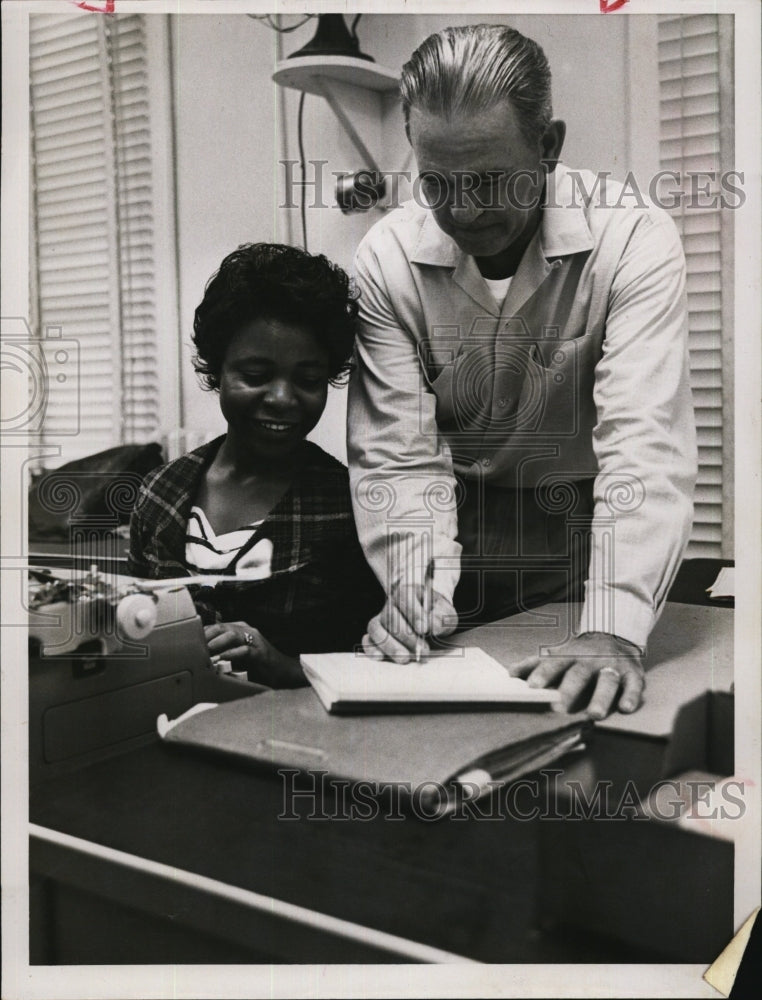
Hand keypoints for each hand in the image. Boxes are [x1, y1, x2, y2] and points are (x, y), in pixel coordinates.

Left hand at [203, 621, 304, 687]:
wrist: (283, 671)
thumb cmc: (258, 664)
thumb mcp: (237, 655)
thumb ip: (223, 651)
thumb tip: (201, 657)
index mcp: (240, 629)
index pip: (217, 626)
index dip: (202, 633)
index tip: (189, 643)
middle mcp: (247, 631)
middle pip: (222, 627)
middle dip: (206, 636)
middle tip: (194, 647)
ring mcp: (255, 640)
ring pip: (232, 634)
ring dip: (217, 643)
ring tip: (206, 652)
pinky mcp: (261, 652)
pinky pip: (245, 650)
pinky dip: (232, 654)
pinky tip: (222, 659)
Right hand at [361, 587, 457, 662]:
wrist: (429, 623)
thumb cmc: (436, 616)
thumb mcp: (445, 613)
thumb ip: (442, 617)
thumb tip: (432, 627)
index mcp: (408, 592)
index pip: (405, 598)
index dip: (414, 614)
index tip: (424, 629)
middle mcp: (390, 604)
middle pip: (390, 616)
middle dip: (407, 636)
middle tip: (423, 651)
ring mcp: (381, 620)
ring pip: (376, 628)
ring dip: (390, 645)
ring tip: (405, 658)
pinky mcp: (375, 636)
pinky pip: (367, 640)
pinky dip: (371, 648)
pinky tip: (380, 657)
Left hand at [510, 632, 644, 718]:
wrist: (615, 636)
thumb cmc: (581, 653)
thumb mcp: (559, 654)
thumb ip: (536, 664)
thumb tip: (510, 673)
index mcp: (571, 655)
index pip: (554, 663)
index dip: (543, 674)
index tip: (532, 686)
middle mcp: (591, 660)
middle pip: (579, 674)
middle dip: (569, 690)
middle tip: (559, 707)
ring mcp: (613, 666)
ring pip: (607, 681)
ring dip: (600, 697)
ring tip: (594, 714)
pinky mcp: (633, 674)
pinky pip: (634, 685)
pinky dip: (631, 696)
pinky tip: (626, 708)